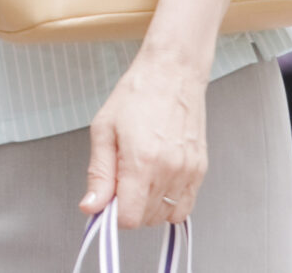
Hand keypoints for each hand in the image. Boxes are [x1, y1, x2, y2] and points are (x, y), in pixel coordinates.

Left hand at [80, 0, 241, 228]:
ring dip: (148, 206)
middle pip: (146, 218)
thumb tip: (90, 208)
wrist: (172, 73)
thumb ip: (98, 174)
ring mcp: (189, 172)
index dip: (113, 212)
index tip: (108, 195)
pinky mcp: (201, 170)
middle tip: (121, 178)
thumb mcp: (103, 130)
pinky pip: (184, 206)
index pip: (129, 218)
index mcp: (142, 162)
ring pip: (166, 215)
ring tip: (139, 176)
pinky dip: (168, 202)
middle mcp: (169, 171)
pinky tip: (157, 180)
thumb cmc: (135, 96)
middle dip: (129, 206)